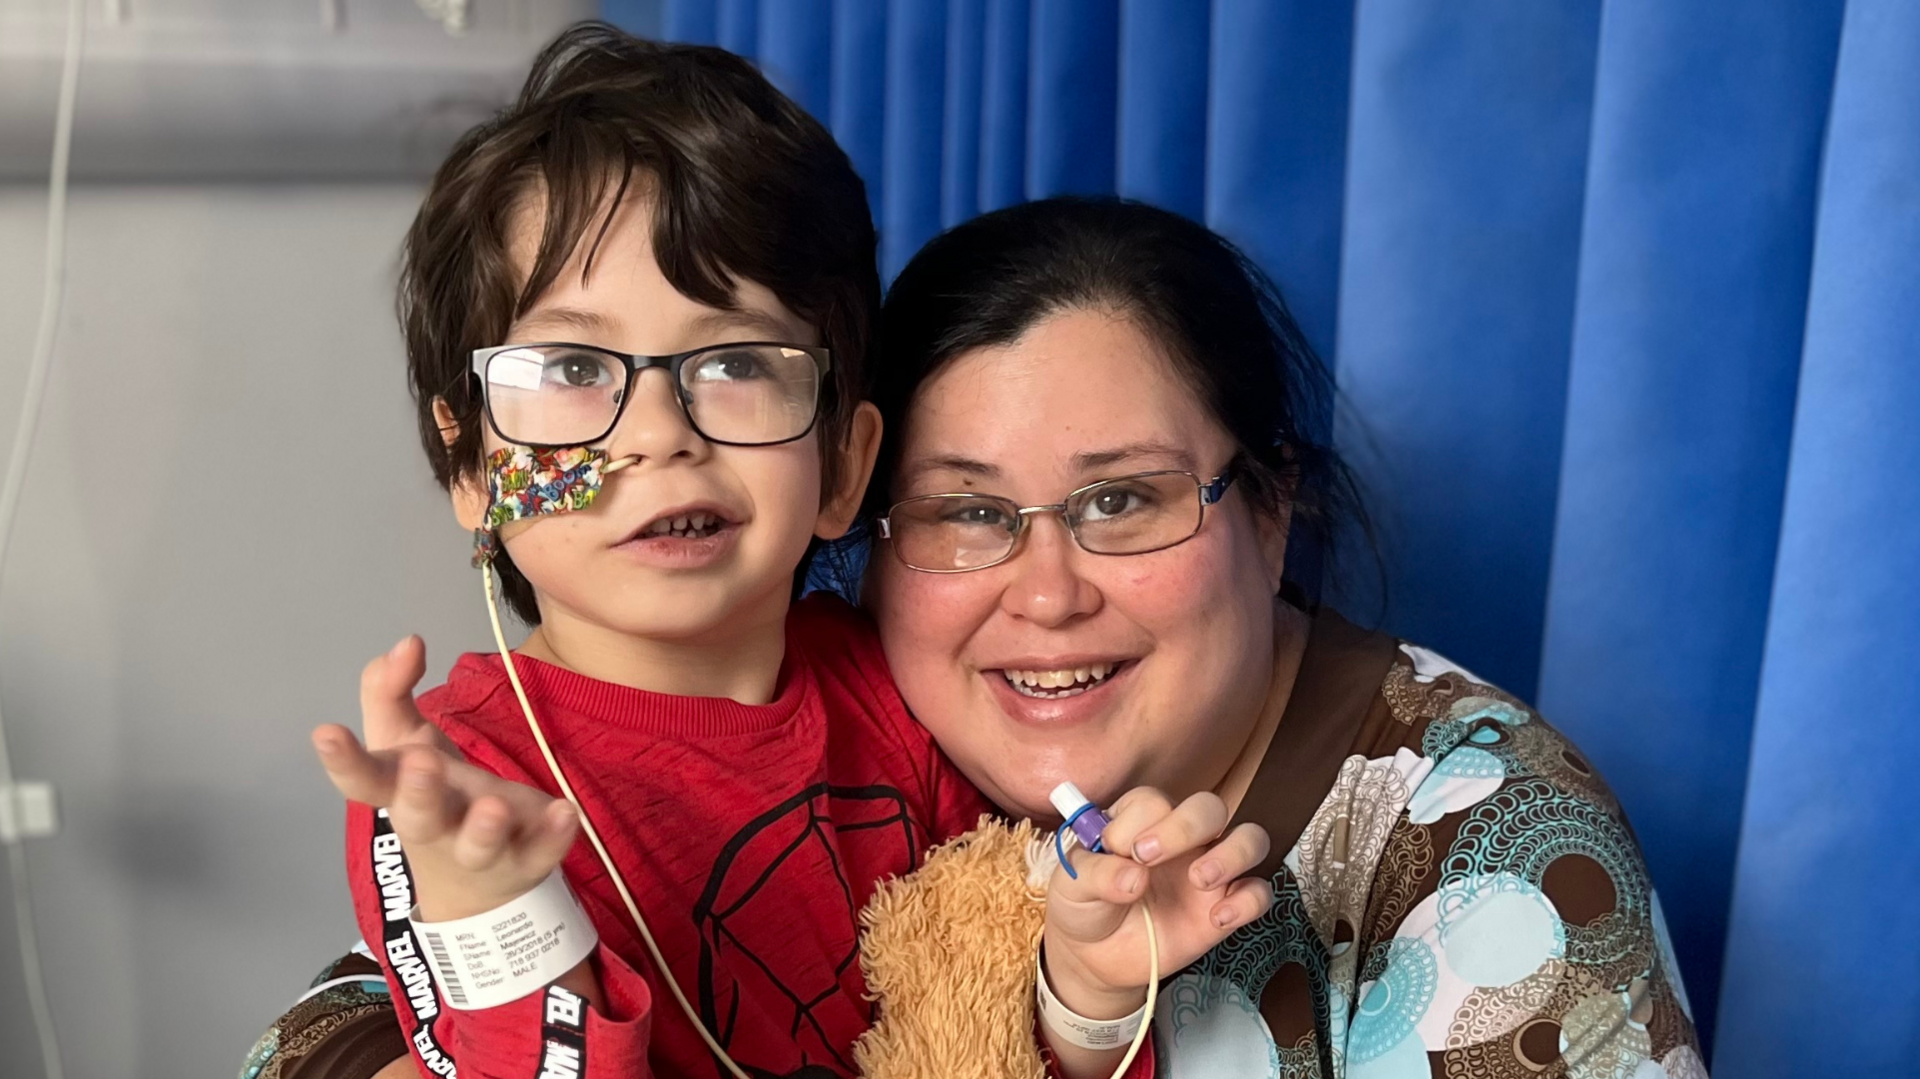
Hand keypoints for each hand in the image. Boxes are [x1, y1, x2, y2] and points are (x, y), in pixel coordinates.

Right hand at [313, 636, 579, 921]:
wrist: (472, 884)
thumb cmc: (430, 795)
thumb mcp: (402, 742)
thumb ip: (389, 690)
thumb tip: (406, 642)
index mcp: (398, 796)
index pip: (363, 781)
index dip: (343, 760)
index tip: (326, 732)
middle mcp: (436, 827)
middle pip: (421, 817)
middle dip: (419, 793)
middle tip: (422, 763)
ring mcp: (482, 850)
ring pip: (479, 847)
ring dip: (484, 829)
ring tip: (494, 806)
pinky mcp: (527, 859)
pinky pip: (541, 852)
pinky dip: (553, 837)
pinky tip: (565, 813)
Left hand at [1042, 788, 1272, 1020]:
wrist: (1095, 958)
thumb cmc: (1084, 906)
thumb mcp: (1072, 889)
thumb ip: (1097, 875)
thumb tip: (1134, 876)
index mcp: (1140, 820)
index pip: (1153, 801)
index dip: (1135, 822)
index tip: (1114, 849)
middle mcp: (1182, 837)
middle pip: (1208, 807)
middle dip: (1185, 826)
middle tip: (1148, 858)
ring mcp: (1209, 869)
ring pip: (1250, 838)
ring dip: (1231, 854)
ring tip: (1199, 879)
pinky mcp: (1225, 906)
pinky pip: (1258, 893)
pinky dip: (1248, 901)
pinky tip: (1217, 919)